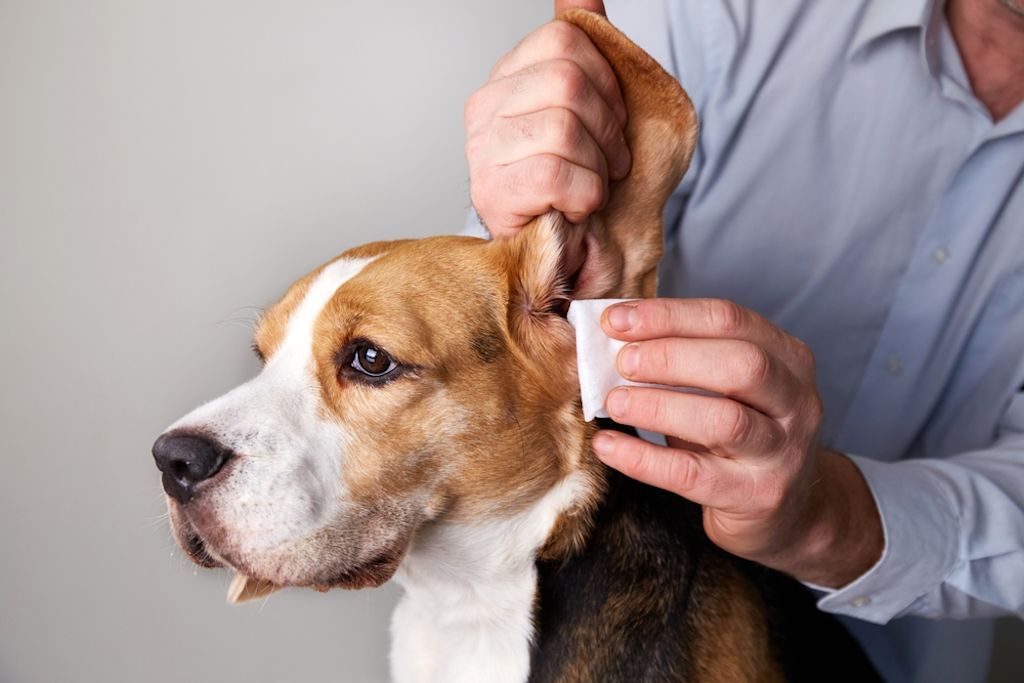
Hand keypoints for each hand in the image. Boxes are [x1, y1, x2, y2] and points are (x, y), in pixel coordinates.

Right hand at [465, 0, 630, 237]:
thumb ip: (583, 48)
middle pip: (567, 81)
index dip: (607, 80)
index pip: (565, 38)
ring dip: (597, 167)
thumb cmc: (577, 183)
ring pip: (563, 128)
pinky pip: (554, 173)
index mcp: (507, 79)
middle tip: (608, 162)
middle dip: (607, 129)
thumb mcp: (590, 107)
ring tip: (588, 186)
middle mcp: (484, 108)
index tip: (612, 121)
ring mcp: (481, 151)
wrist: (562, 253)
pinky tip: (576, 206)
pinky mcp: (492, 192)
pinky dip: (584, 195)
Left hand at [590, 298, 883, 586]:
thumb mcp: (726, 389)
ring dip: (658, 406)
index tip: (616, 319)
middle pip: (741, 364)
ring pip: (724, 421)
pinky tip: (608, 445)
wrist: (786, 511)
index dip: (668, 316)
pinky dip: (643, 459)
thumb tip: (615, 332)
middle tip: (621, 362)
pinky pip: (693, 475)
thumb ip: (685, 358)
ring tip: (614, 403)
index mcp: (788, 358)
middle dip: (671, 357)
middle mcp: (796, 402)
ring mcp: (783, 453)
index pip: (729, 320)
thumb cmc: (740, 436)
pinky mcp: (758, 497)